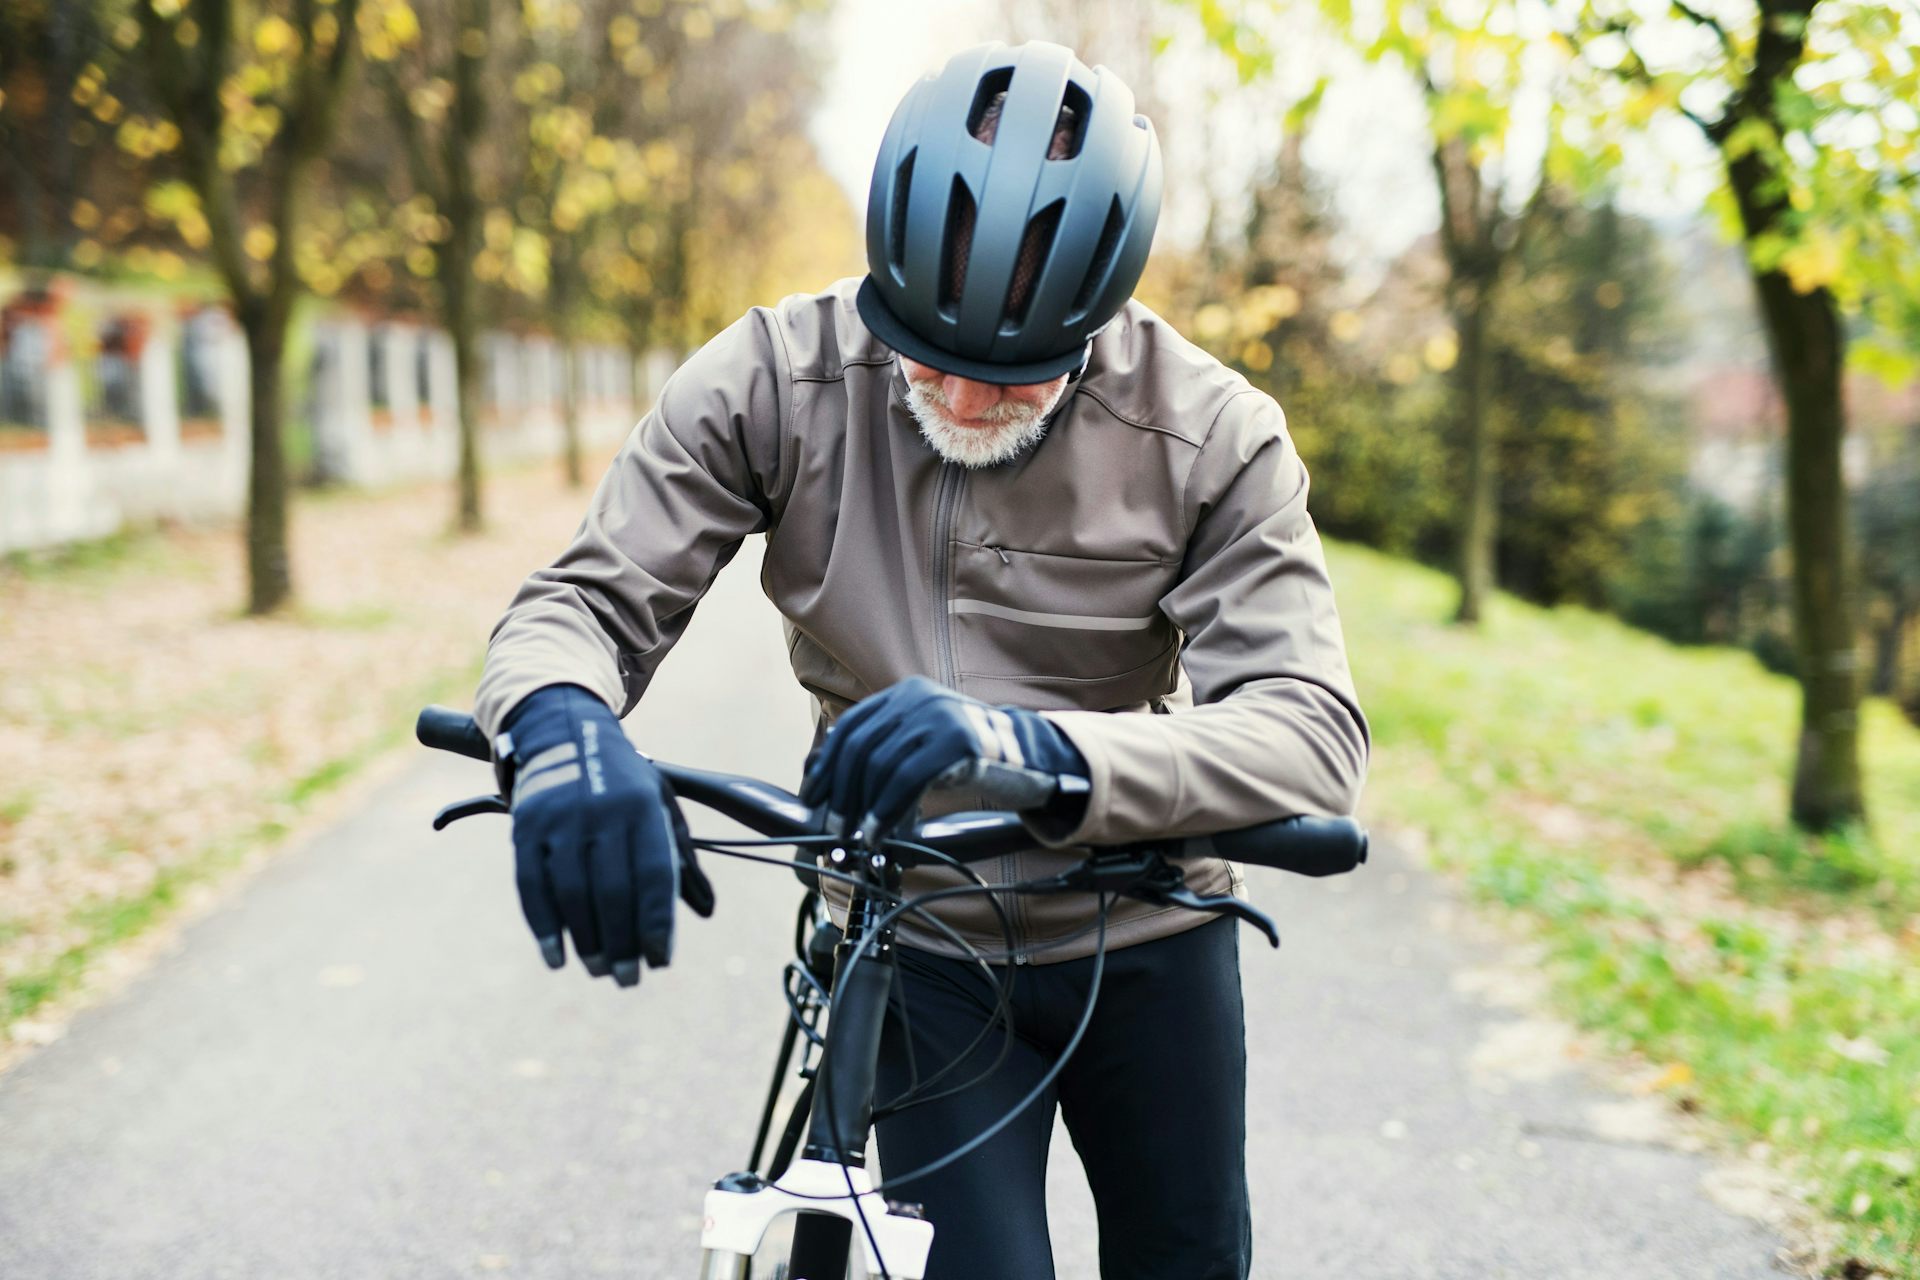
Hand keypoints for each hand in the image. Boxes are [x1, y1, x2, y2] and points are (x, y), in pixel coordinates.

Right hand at [496, 685, 714, 984]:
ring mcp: (558, 820)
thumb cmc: (624, 783)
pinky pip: (531, 887)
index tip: (661, 961)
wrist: (563, 732)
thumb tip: (706, 911)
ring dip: (586, 940)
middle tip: (629, 979)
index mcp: (641, 807)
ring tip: (601, 970)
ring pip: (572, 894)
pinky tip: (557, 957)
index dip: (656, 922)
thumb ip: (682, 860)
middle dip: (622, 942)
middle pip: (611, 891)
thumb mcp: (661, 807)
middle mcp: (600, 812)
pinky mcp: (524, 828)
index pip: (652, 874)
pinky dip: (544, 927)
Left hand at [799, 676, 1086, 837]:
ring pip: (879, 763)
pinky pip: (907, 778)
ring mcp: (939, 715)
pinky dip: (886, 809)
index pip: (850, 727)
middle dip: (840, 792)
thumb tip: (833, 787)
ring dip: (861, 807)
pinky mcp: (956, 739)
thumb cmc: (971, 759)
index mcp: (905, 693)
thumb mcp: (924, 744)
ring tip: (857, 836)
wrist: (1032, 759)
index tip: (813, 799)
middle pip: (859, 746)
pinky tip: (880, 832)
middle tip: (833, 828)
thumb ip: (887, 752)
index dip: (825, 765)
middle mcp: (918, 697)